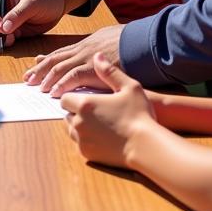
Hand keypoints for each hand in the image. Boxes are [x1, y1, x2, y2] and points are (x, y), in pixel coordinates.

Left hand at [23, 25, 123, 95]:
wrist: (144, 46)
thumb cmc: (133, 48)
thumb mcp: (112, 44)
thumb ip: (99, 52)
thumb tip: (96, 57)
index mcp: (87, 46)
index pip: (61, 53)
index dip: (47, 60)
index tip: (36, 64)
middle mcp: (83, 52)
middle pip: (55, 60)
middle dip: (40, 70)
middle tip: (28, 79)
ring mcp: (87, 60)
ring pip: (60, 68)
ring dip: (46, 77)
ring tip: (37, 86)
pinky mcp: (94, 72)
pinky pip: (73, 78)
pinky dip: (62, 83)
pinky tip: (53, 91)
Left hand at [61, 53, 155, 168]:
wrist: (146, 146)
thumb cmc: (139, 114)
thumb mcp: (129, 87)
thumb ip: (110, 71)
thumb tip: (97, 56)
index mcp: (85, 104)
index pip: (65, 99)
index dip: (73, 98)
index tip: (84, 98)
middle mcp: (78, 122)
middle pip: (67, 114)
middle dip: (76, 112)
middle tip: (93, 111)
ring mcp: (82, 140)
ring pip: (71, 130)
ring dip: (79, 125)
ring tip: (97, 123)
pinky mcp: (87, 154)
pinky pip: (80, 144)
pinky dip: (86, 140)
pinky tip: (101, 136)